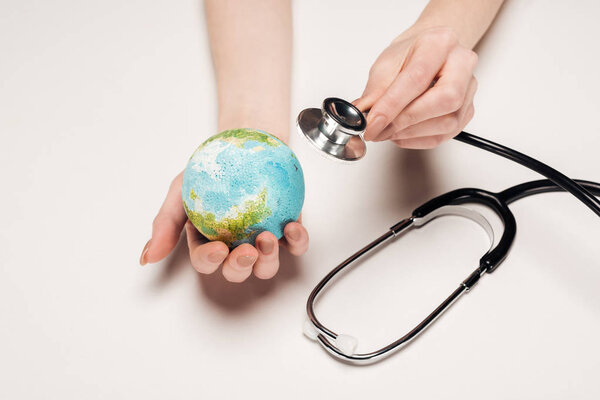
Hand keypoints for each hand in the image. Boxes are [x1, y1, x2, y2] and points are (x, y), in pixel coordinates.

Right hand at [139, 171, 308, 281]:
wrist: (242, 144)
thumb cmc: (210, 168)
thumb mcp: (180, 190)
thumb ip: (165, 223)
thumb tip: (147, 258)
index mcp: (207, 242)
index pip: (206, 261)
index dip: (211, 261)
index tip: (218, 249)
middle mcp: (234, 246)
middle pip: (238, 271)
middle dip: (241, 267)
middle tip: (246, 251)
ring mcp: (262, 239)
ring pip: (266, 265)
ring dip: (268, 260)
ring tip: (268, 238)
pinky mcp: (286, 229)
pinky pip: (295, 245)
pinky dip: (297, 242)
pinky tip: (292, 229)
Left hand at [354, 27, 477, 148]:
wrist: (426, 53)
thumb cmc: (409, 55)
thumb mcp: (385, 65)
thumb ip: (374, 93)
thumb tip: (363, 117)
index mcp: (439, 43)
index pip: (417, 78)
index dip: (391, 106)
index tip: (371, 123)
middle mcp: (462, 63)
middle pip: (444, 100)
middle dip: (406, 121)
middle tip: (379, 130)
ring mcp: (469, 88)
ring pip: (447, 122)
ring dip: (410, 133)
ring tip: (387, 131)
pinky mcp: (468, 110)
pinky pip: (446, 135)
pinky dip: (418, 140)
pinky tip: (401, 134)